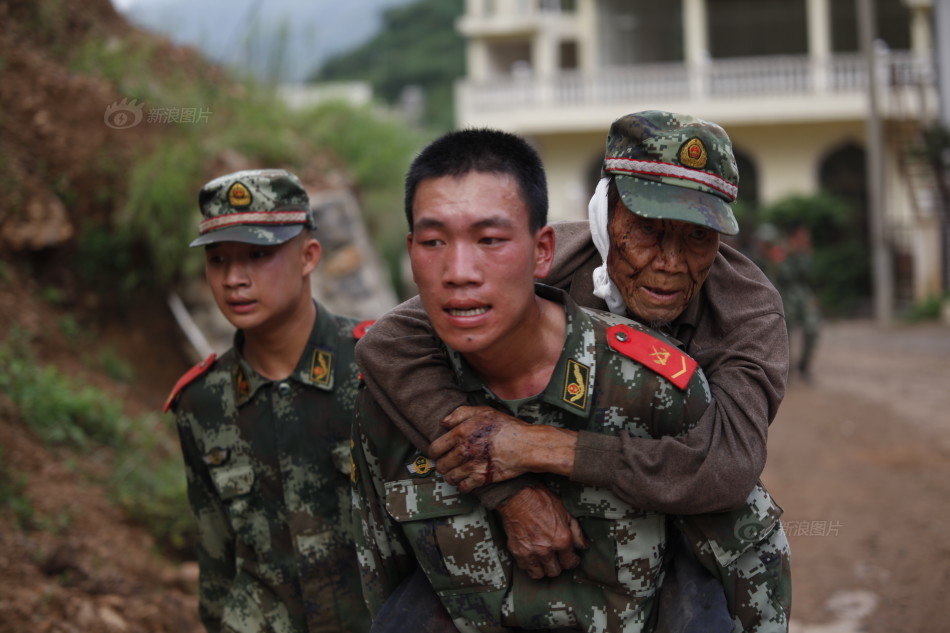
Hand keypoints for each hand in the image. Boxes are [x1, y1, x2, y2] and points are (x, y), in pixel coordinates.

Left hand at [428, 406, 552, 491]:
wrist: (526, 445)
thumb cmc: (507, 427)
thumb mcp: (484, 411)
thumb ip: (461, 413)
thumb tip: (444, 423)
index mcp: (461, 433)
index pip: (435, 448)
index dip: (434, 452)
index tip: (438, 453)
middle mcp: (463, 450)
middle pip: (440, 465)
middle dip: (443, 465)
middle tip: (448, 463)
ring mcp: (471, 466)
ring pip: (450, 477)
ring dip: (451, 476)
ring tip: (456, 473)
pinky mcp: (481, 479)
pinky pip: (463, 487)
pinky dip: (462, 486)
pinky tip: (466, 481)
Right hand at [496, 485, 587, 578]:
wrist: (517, 495)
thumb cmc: (540, 499)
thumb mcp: (565, 512)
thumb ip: (576, 532)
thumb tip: (583, 545)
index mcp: (561, 539)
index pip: (570, 563)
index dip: (572, 560)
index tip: (571, 558)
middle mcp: (546, 549)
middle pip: (555, 572)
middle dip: (558, 565)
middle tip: (557, 558)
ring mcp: (530, 552)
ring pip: (539, 574)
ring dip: (543, 568)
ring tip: (544, 560)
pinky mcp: (517, 551)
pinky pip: (525, 567)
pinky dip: (529, 564)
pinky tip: (532, 556)